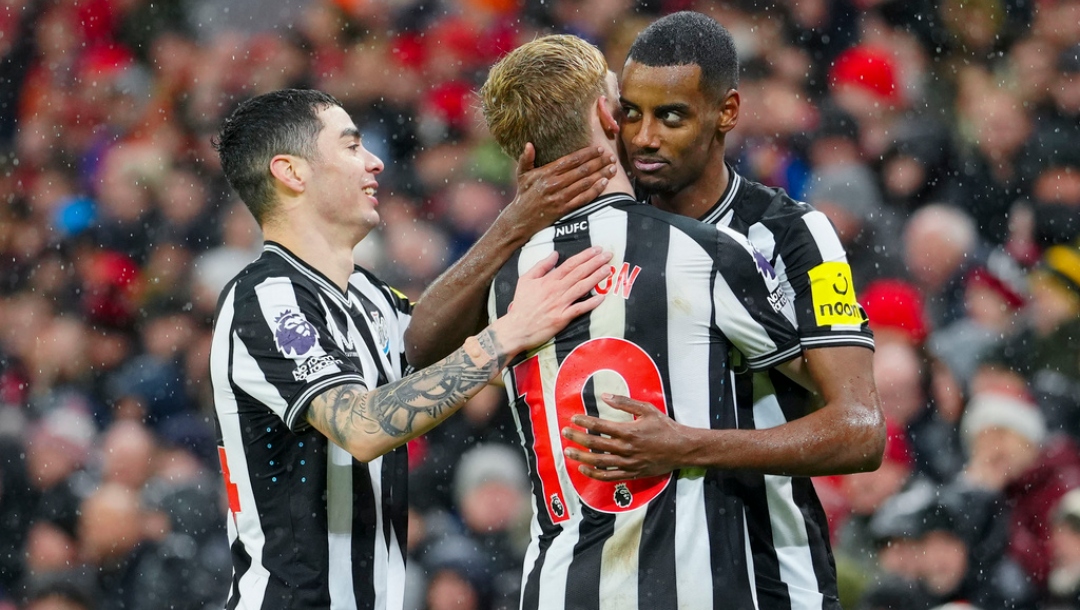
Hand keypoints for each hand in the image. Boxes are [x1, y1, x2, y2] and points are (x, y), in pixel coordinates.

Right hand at [492, 247, 611, 353]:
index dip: (585, 256)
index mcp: (548, 280)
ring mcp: (560, 304)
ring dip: (596, 278)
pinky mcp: (562, 318)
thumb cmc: (521, 304)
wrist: (516, 328)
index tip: (597, 249)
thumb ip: (541, 266)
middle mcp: (556, 290)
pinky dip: (590, 303)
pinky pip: (579, 309)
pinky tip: (602, 297)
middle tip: (608, 255)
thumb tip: (555, 254)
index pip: (570, 264)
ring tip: (608, 269)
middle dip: (595, 263)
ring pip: (581, 288)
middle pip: (579, 273)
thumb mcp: (525, 280)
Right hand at [500, 143, 617, 237]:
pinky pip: (584, 198)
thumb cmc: (523, 195)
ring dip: (601, 174)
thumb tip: (529, 144)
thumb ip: (526, 159)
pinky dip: (596, 190)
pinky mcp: (564, 209)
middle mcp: (554, 183)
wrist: (520, 220)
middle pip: (582, 170)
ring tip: (613, 168)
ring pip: (585, 183)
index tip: (599, 149)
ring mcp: (560, 197)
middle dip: (599, 162)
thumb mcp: (522, 175)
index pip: (571, 160)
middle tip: (611, 156)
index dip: (587, 153)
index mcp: (546, 172)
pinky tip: (605, 183)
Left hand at [562, 393, 691, 480]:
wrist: (681, 449)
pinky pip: (609, 476)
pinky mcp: (631, 474)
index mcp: (629, 431)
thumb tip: (604, 396)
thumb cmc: (664, 427)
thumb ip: (624, 403)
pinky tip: (583, 468)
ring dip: (581, 456)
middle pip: (596, 444)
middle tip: (565, 433)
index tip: (573, 418)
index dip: (585, 421)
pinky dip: (594, 474)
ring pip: (599, 462)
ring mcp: (628, 463)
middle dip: (578, 438)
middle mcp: (626, 449)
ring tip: (568, 452)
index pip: (600, 426)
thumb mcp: (647, 409)